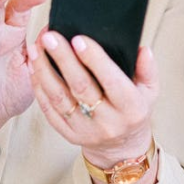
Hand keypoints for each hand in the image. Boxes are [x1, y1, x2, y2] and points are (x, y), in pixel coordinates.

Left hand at [29, 29, 157, 167]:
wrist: (121, 147)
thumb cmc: (133, 110)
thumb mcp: (149, 91)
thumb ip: (147, 69)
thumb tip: (142, 49)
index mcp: (131, 108)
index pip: (112, 81)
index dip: (95, 60)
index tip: (79, 39)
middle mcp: (108, 121)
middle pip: (81, 87)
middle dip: (64, 59)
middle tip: (50, 37)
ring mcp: (85, 130)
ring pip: (60, 98)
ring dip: (44, 71)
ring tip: (36, 48)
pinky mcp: (68, 134)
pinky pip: (49, 110)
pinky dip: (39, 88)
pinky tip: (34, 69)